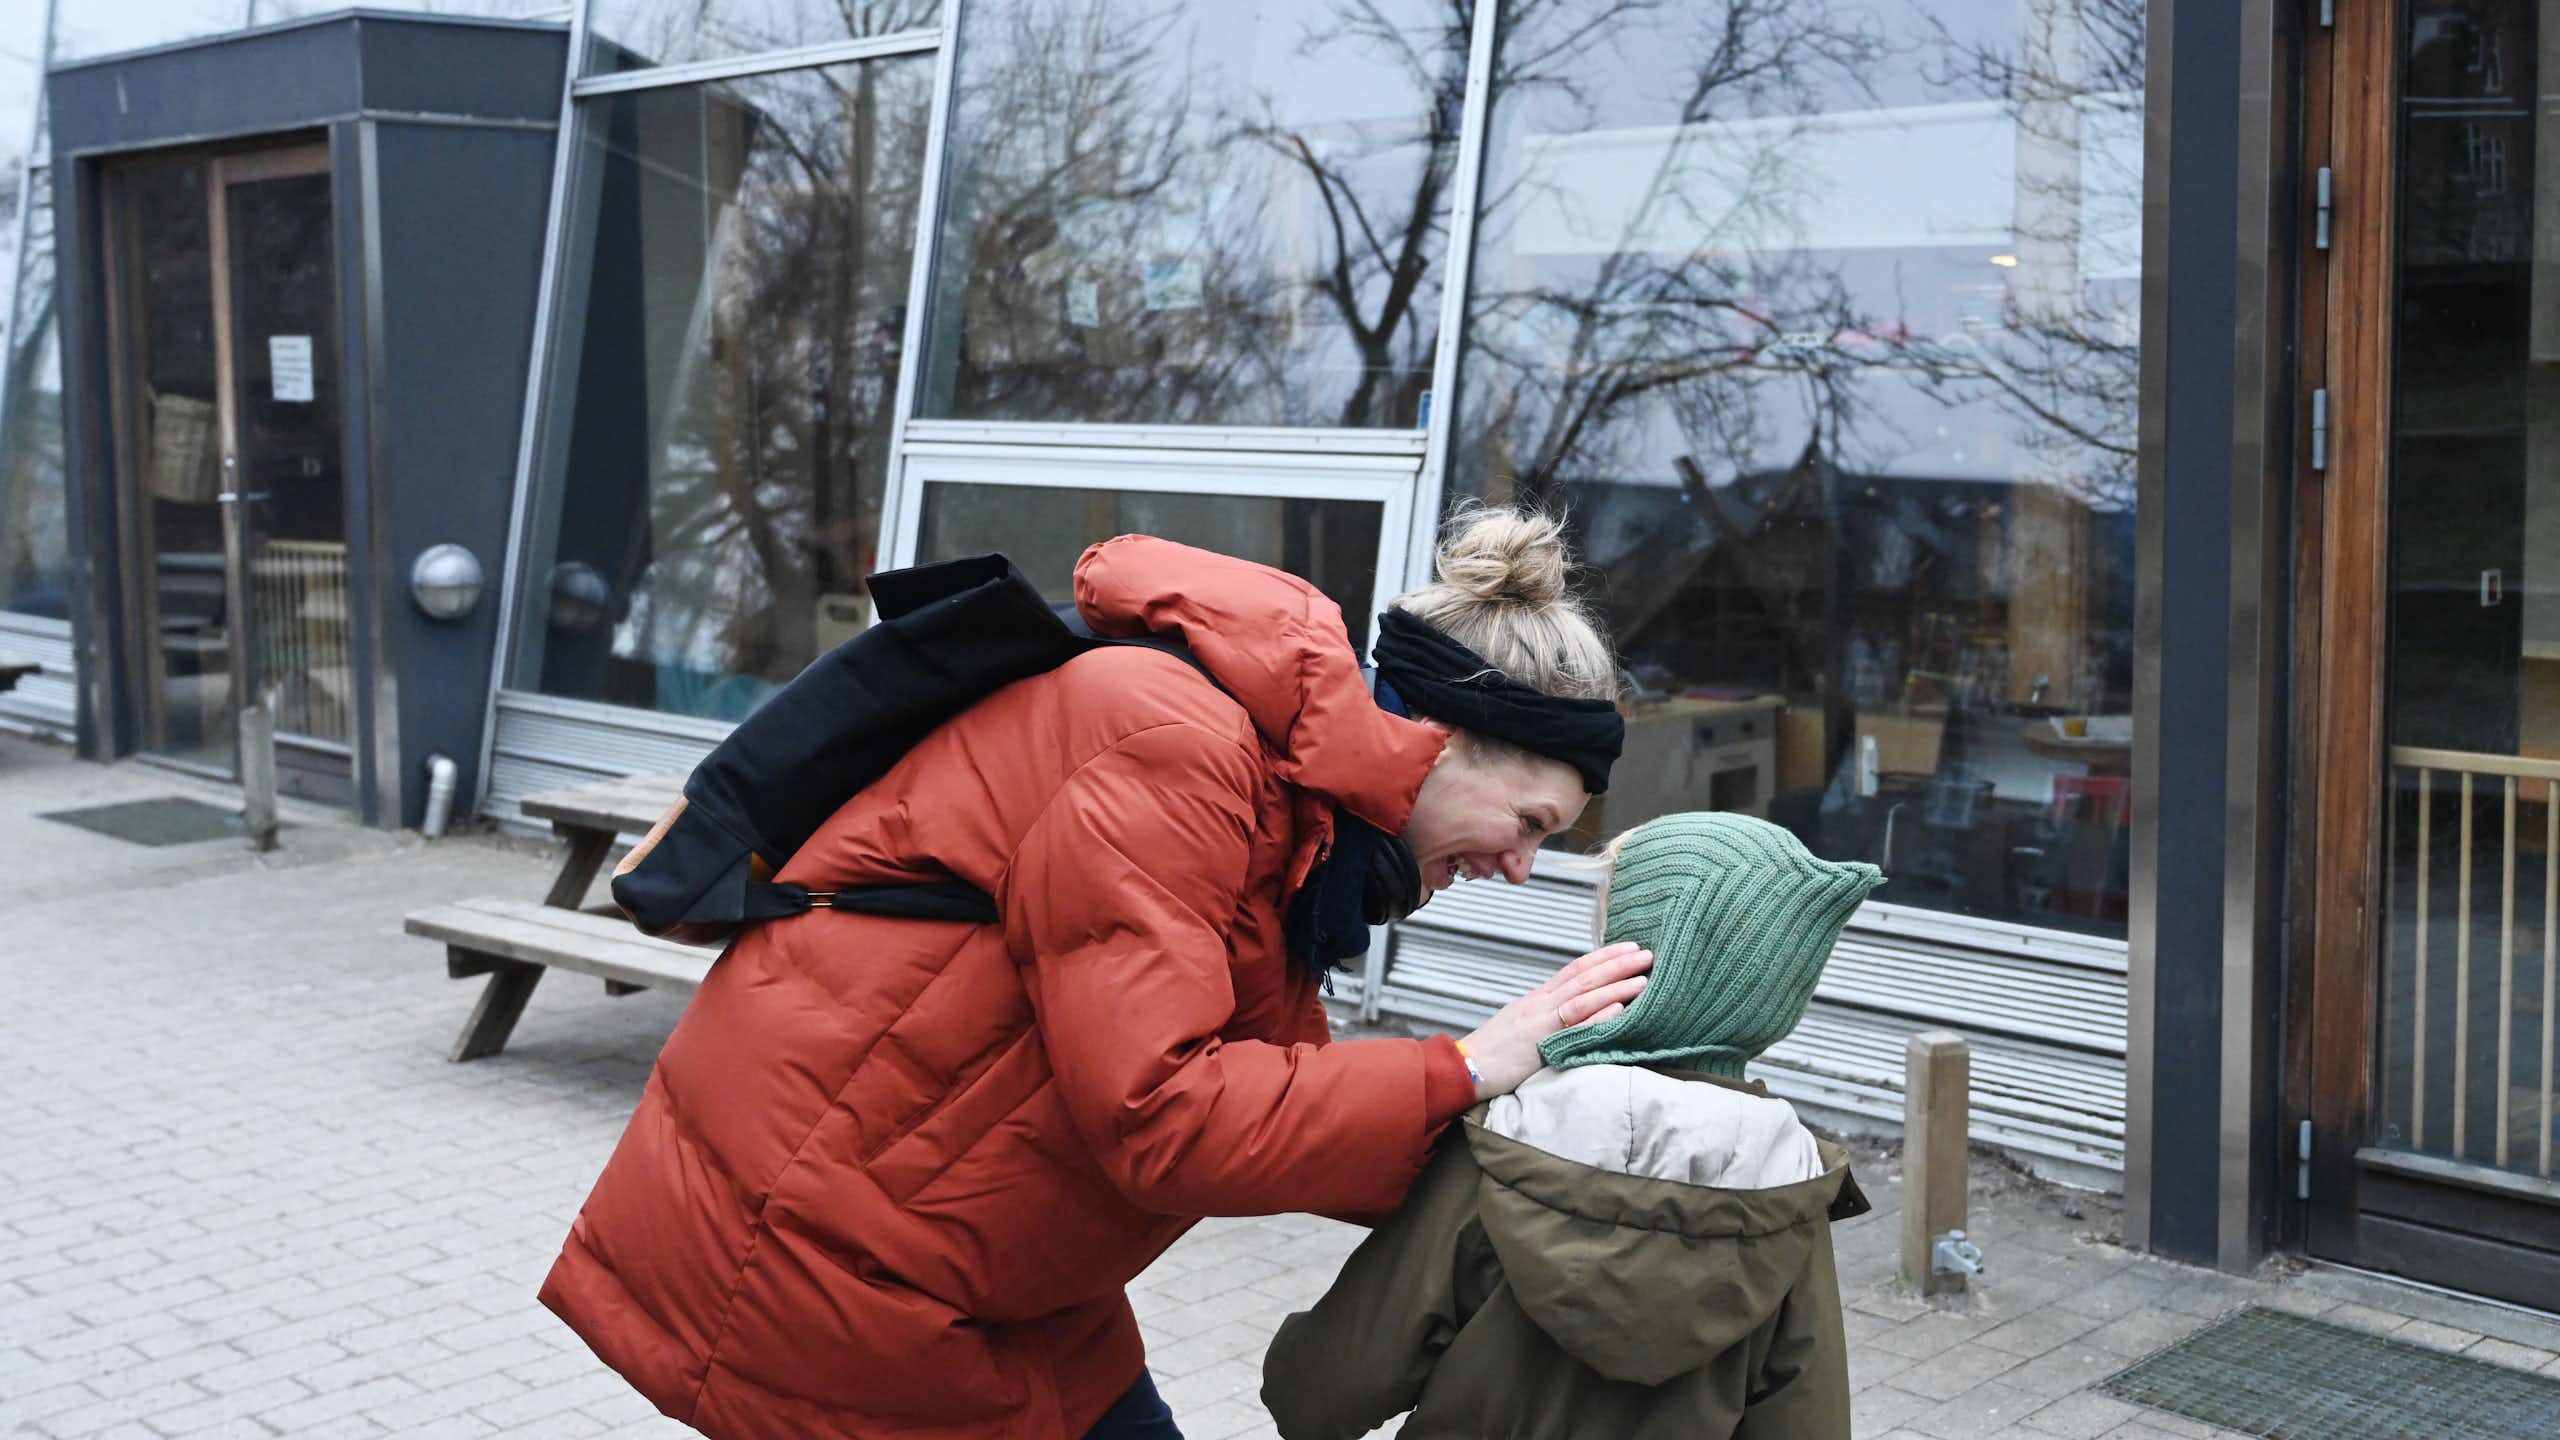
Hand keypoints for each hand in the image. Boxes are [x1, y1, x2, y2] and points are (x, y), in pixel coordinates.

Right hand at [1456, 941, 1651, 1099]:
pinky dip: (1598, 1015)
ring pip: (1584, 995)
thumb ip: (1547, 1017)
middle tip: (1646, 953)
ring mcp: (1541, 1020)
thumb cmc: (1493, 1053)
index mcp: (1538, 999)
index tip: (1628, 948)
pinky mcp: (1540, 1041)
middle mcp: (1541, 1003)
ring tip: (1643, 976)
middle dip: (1617, 963)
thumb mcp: (1522, 1027)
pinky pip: (1574, 1024)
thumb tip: (1571, 1014)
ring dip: (1616, 984)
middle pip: (1585, 976)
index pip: (1575, 969)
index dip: (1603, 956)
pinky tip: (1620, 1007)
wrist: (1465, 1067)